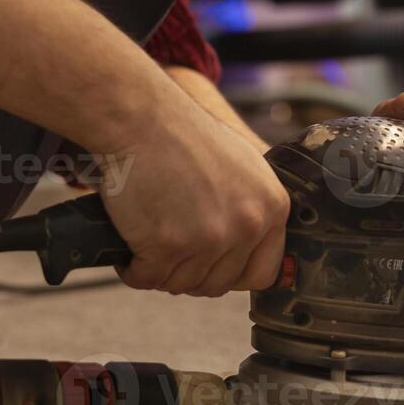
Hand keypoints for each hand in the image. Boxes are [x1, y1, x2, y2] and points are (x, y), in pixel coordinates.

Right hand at [98, 88, 289, 297]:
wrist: (144, 120)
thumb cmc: (187, 137)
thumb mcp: (245, 167)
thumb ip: (253, 208)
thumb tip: (250, 247)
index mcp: (272, 208)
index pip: (262, 273)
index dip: (232, 274)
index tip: (212, 266)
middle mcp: (247, 226)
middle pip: (219, 284)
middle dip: (192, 273)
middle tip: (171, 251)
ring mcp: (209, 238)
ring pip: (182, 284)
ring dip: (162, 270)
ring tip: (149, 240)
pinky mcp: (168, 245)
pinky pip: (148, 278)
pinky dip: (134, 269)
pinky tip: (131, 250)